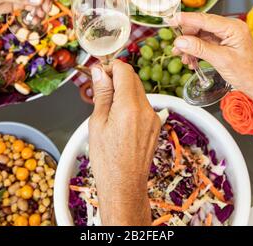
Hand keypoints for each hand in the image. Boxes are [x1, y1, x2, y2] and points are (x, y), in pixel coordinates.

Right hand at [89, 59, 159, 225]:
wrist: (124, 187)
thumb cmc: (107, 160)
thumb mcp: (97, 123)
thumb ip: (102, 94)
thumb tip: (99, 72)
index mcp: (129, 107)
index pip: (124, 70)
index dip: (111, 67)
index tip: (99, 72)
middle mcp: (145, 109)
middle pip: (133, 78)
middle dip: (117, 76)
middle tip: (100, 86)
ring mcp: (153, 117)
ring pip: (138, 91)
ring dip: (124, 90)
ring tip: (107, 105)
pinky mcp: (155, 125)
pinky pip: (143, 105)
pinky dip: (131, 102)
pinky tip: (118, 116)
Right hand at [172, 12, 252, 110]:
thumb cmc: (247, 73)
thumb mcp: (221, 60)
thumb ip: (199, 49)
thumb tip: (181, 41)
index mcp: (233, 28)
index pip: (205, 19)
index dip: (186, 19)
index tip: (171, 20)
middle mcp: (229, 28)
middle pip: (201, 26)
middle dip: (187, 37)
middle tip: (176, 48)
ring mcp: (226, 36)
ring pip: (201, 35)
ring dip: (190, 46)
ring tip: (183, 58)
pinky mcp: (223, 43)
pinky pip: (204, 43)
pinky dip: (196, 51)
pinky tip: (191, 61)